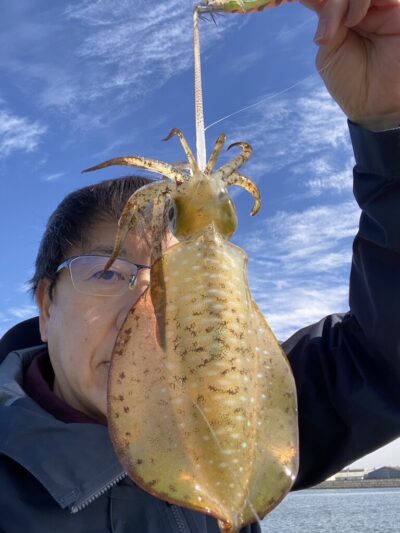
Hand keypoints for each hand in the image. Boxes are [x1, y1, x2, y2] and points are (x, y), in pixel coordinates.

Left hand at [300, 0, 399, 129]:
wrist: (375, 104)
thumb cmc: (351, 82)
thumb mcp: (328, 52)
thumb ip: (327, 23)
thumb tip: (318, 0)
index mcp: (344, 17)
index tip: (299, 2)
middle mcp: (363, 8)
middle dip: (328, 5)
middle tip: (324, 31)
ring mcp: (381, 7)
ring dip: (339, 4)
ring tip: (337, 30)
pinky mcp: (397, 10)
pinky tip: (353, 20)